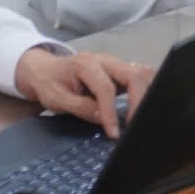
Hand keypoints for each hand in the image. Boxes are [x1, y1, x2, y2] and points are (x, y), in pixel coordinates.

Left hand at [14, 48, 153, 140]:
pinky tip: (146, 106)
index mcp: (86, 64)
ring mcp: (116, 64)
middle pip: (134, 75)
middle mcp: (106, 60)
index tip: (113, 133)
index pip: (106, 88)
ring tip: (144, 117)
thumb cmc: (50, 84)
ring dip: (148, 93)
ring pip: (143, 72)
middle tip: (134, 125)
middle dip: (139, 101)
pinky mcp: (122, 70)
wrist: (46, 70)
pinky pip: (142, 76)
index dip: (111, 112)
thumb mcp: (57, 99)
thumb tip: (102, 118)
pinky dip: (149, 89)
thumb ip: (80, 107)